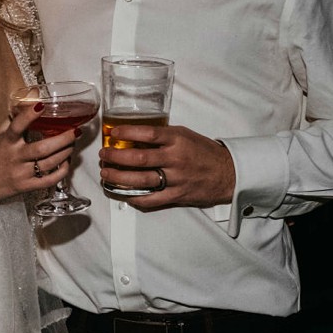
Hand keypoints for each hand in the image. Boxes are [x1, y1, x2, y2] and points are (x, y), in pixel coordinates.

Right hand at [0, 100, 76, 203]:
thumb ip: (17, 113)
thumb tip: (34, 92)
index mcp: (6, 141)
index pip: (16, 126)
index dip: (28, 116)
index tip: (41, 106)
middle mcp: (14, 157)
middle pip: (42, 149)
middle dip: (63, 139)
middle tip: (76, 131)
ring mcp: (21, 173)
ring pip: (48, 163)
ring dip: (65, 152)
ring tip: (73, 143)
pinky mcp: (27, 186)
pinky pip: (49, 180)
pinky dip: (62, 171)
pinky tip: (67, 162)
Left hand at [98, 121, 235, 209]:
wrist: (228, 173)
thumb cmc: (204, 152)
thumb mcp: (185, 136)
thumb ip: (163, 137)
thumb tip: (135, 137)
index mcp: (178, 140)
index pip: (148, 134)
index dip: (127, 133)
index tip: (113, 133)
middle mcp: (175, 159)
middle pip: (139, 159)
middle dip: (116, 157)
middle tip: (104, 155)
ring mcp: (176, 179)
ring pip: (141, 180)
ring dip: (119, 177)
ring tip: (106, 173)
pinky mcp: (177, 196)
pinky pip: (151, 200)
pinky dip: (134, 197)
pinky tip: (122, 192)